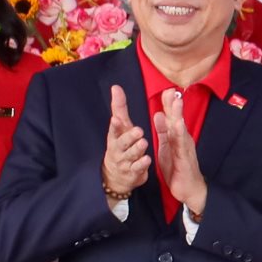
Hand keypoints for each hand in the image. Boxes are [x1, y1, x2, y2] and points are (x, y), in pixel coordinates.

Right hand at [100, 85, 151, 203]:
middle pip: (122, 143)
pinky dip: (141, 164)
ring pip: (131, 155)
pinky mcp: (133, 172)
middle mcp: (118, 149)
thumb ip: (119, 108)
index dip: (115, 125)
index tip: (116, 118)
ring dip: (137, 149)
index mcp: (115, 137)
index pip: (114, 130)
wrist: (116, 174)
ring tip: (144, 142)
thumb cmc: (120, 144)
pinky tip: (147, 159)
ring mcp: (125, 161)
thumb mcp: (119, 127)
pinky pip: (137, 168)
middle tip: (139, 130)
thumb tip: (116, 87)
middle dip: (129, 137)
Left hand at [153, 90, 209, 219]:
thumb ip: (163, 131)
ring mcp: (185, 147)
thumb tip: (159, 114)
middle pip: (177, 119)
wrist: (189, 188)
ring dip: (178, 114)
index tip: (165, 90)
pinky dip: (180, 133)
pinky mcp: (184, 157)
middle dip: (174, 104)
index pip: (172, 117)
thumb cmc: (178, 167)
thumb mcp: (166, 147)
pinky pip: (181, 144)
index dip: (169, 104)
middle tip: (171, 90)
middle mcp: (182, 139)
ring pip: (180, 128)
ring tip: (176, 101)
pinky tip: (178, 124)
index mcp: (176, 136)